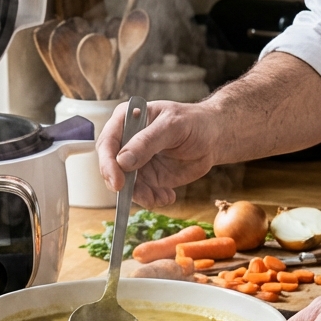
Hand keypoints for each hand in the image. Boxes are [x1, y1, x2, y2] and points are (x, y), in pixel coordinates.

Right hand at [96, 100, 220, 207]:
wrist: (213, 137)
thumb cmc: (193, 122)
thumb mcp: (172, 126)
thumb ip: (147, 142)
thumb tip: (122, 161)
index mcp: (126, 121)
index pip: (107, 143)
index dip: (108, 164)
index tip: (118, 182)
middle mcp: (126, 143)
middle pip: (112, 168)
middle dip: (125, 187)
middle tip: (144, 197)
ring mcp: (136, 162)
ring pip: (127, 185)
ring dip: (142, 196)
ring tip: (161, 198)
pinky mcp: (148, 177)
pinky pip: (143, 193)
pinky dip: (153, 199)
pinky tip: (168, 196)